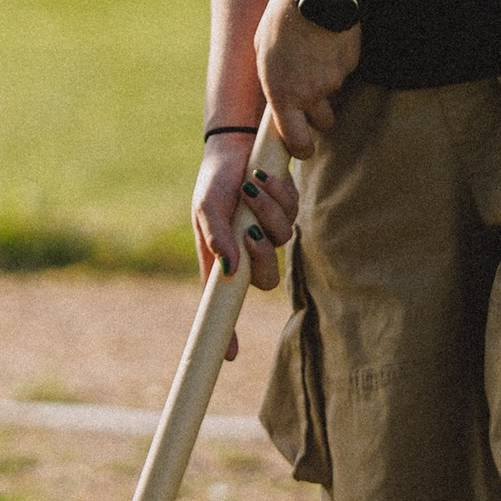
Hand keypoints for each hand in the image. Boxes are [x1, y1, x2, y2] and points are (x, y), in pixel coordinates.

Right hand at [191, 135, 298, 351]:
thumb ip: (216, 237)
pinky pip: (293, 215)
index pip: (223, 303)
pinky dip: (279, 195)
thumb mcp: (206, 206)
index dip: (226, 332)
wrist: (236, 145)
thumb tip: (230, 270)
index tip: (230, 355)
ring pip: (282, 241)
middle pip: (266, 279)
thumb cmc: (215, 180)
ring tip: (251, 185)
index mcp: (221, 258)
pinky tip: (264, 176)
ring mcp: (268, 233)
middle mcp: (246, 252)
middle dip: (263, 255)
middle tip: (251, 229)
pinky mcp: (286, 213)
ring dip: (268, 211)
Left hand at [256, 0, 358, 160]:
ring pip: (333, 92)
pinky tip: (327, 39)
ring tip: (315, 50)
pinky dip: (338, 60)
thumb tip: (276, 86)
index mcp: (283, 94)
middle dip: (320, 115)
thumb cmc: (282, 18)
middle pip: (324, 123)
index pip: (297, 141)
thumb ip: (271, 76)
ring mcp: (334, 80)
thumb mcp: (262, 48)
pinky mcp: (351, 64)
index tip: (302, 148)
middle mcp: (310, 94)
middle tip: (312, 94)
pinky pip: (344, 70)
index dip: (301, 149)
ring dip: (326, 80)